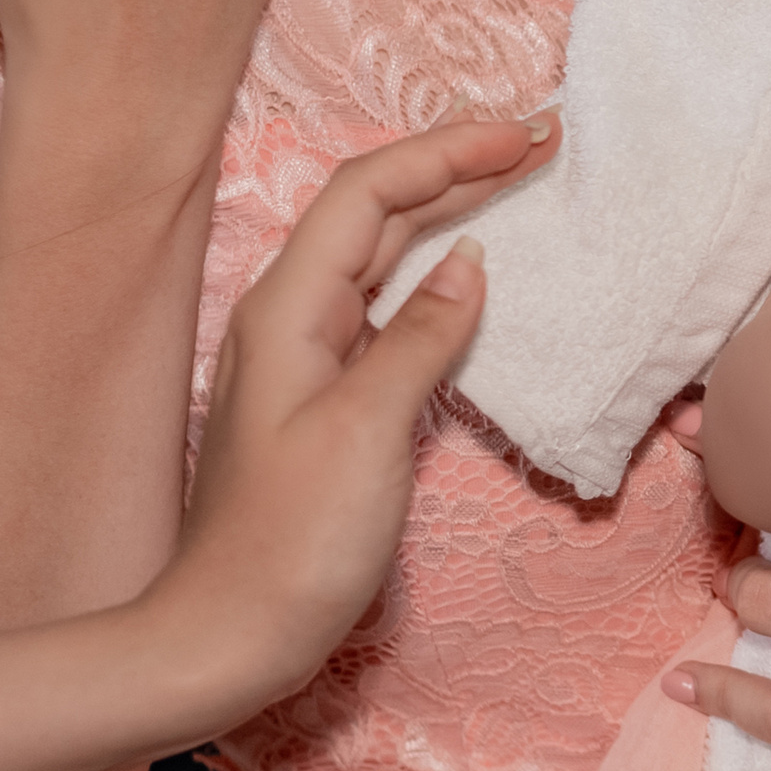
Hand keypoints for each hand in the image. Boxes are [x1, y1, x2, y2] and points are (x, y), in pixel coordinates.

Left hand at [0, 114, 556, 770]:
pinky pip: (389, 300)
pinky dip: (439, 266)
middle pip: (377, 208)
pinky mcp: (330, 391)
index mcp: (289, 307)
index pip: (371, 192)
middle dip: (457, 163)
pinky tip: (474, 267)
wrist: (229, 635)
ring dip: (452, 205)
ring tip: (519, 175)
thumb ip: (421, 337)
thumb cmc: (290, 540)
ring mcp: (309, 353)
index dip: (448, 151)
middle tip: (541, 139)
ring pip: (385, 250)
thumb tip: (469, 261)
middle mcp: (292, 315)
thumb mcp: (367, 430)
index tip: (525, 135)